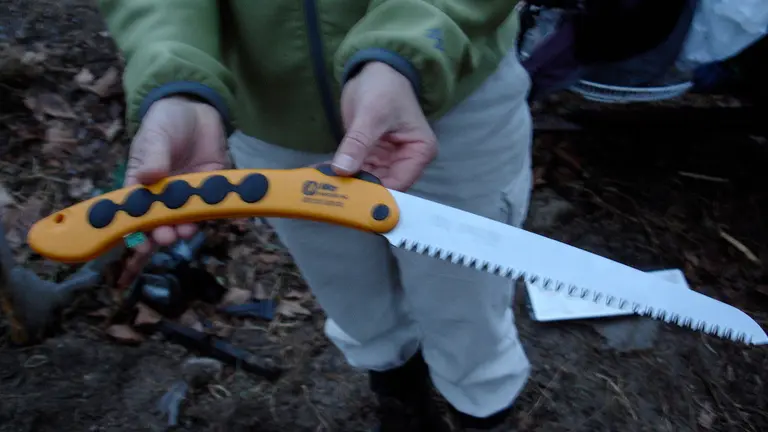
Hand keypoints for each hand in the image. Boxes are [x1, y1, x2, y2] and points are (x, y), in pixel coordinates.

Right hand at [118, 96, 228, 286]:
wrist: (197, 110)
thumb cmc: (166, 123)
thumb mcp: (155, 136)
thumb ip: (153, 156)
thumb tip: (147, 176)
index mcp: (142, 185)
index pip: (136, 212)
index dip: (136, 229)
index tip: (140, 242)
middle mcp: (164, 195)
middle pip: (162, 221)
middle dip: (163, 233)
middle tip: (166, 237)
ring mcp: (189, 193)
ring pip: (186, 218)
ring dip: (185, 228)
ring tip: (185, 232)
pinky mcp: (211, 187)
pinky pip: (211, 204)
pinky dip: (210, 212)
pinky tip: (209, 216)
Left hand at [331, 62, 436, 190]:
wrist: (374, 70)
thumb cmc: (383, 88)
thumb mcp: (371, 114)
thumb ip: (358, 143)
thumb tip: (342, 170)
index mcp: (419, 152)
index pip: (399, 184)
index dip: (376, 193)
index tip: (350, 199)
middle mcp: (407, 161)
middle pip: (383, 186)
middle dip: (358, 190)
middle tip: (330, 195)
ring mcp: (388, 160)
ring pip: (368, 180)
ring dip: (347, 184)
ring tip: (322, 188)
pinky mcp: (371, 156)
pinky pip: (357, 170)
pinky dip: (341, 173)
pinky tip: (321, 176)